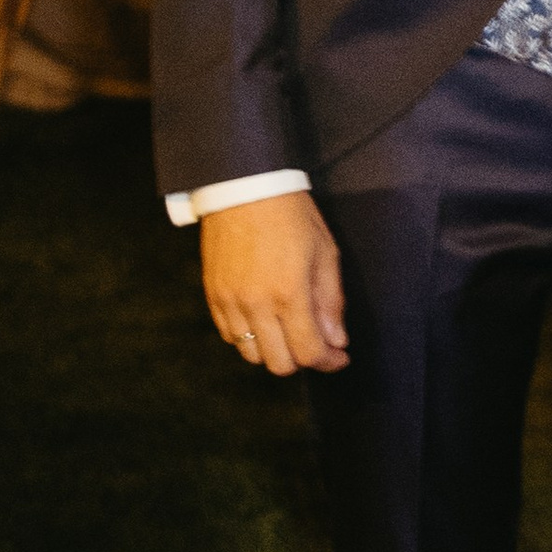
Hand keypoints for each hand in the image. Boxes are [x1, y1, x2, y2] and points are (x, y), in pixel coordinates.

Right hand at [201, 190, 348, 373]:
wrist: (244, 187)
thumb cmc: (291, 214)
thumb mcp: (325, 252)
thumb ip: (331, 302)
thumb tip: (336, 341)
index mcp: (289, 293)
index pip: (308, 353)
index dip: (328, 362)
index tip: (339, 357)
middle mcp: (256, 304)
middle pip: (278, 364)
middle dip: (302, 359)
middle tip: (315, 342)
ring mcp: (230, 301)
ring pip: (251, 355)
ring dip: (274, 349)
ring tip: (287, 328)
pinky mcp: (213, 295)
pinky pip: (229, 335)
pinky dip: (249, 336)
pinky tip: (264, 318)